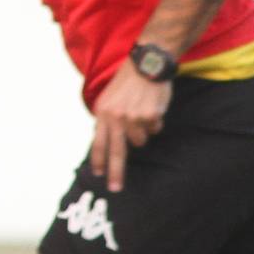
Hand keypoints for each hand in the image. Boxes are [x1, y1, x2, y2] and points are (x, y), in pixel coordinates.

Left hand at [87, 62, 171, 193]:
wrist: (146, 64)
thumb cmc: (129, 82)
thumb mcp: (110, 98)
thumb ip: (108, 119)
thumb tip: (107, 141)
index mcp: (102, 113)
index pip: (98, 142)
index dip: (98, 159)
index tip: (98, 175)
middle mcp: (115, 117)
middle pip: (116, 152)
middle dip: (115, 172)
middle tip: (115, 189)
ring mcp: (132, 118)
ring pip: (141, 140)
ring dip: (144, 132)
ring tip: (143, 112)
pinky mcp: (149, 116)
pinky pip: (155, 129)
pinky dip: (156, 121)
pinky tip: (153, 106)